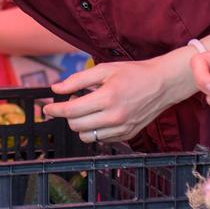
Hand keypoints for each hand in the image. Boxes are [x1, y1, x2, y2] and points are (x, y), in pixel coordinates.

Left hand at [45, 53, 189, 143]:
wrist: (163, 84)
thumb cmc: (133, 73)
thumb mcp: (104, 70)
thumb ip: (77, 80)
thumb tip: (55, 88)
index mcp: (107, 98)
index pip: (71, 111)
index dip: (54, 110)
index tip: (46, 108)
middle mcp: (114, 117)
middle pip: (76, 125)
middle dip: (68, 115)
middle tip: (75, 100)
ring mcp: (122, 129)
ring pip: (87, 136)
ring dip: (80, 124)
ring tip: (88, 109)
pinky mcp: (128, 135)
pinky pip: (101, 139)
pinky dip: (95, 129)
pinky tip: (101, 116)